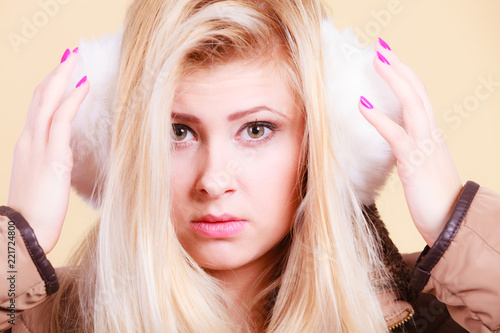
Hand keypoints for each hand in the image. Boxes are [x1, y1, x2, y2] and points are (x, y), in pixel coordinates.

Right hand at [7, 48, 88, 253]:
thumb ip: (53, 163)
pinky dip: (72, 99)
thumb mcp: (44, 181)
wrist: (23, 233)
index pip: (39, 109)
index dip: (51, 88)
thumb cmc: (36, 212)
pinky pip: (61, 120)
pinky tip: (83, 84)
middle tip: (70, 53)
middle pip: (40, 98)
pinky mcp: (52, 156)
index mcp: (28, 146)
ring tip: (75, 57)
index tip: (64, 72)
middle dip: (56, 73)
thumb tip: (65, 155)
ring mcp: (37, 146)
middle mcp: (29, 140)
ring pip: (48, 101)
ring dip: (62, 76)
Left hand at [357, 38, 462, 247]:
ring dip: (394, 79)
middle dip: (399, 68)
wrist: (452, 223)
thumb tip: (395, 141)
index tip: (389, 59)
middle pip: (417, 91)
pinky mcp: (415, 163)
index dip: (405, 76)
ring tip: (376, 60)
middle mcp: (431, 134)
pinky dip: (378, 118)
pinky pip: (396, 135)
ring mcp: (425, 146)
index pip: (420, 97)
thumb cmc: (434, 199)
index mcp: (432, 135)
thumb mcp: (422, 167)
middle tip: (381, 48)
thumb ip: (411, 150)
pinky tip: (362, 104)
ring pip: (412, 103)